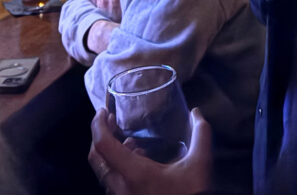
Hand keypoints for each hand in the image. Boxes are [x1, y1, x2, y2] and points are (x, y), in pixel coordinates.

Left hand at [89, 108, 212, 194]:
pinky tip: (137, 160)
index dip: (98, 125)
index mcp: (133, 174)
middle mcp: (120, 187)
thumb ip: (200, 135)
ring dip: (109, 151)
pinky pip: (112, 181)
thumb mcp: (199, 164)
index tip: (103, 110)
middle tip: (110, 121)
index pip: (104, 146)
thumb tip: (196, 113)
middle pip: (96, 158)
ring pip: (102, 171)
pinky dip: (117, 165)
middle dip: (99, 135)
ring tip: (127, 140)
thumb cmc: (190, 194)